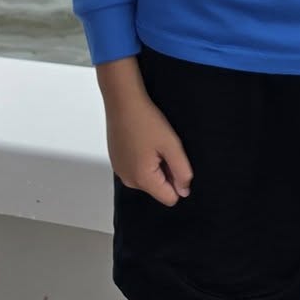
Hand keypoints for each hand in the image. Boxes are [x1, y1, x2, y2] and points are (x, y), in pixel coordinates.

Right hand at [98, 60, 191, 206]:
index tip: (171, 159)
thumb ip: (182, 172)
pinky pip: (136, 170)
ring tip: (150, 143)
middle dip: (164, 172)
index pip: (170, 198)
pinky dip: (141, 160)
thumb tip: (184, 191)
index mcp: (142, 179)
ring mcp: (120, 171)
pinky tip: (140, 141)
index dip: (177, 181)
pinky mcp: (116, 161)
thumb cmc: (147, 121)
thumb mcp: (172, 145)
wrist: (122, 100)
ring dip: (153, 166)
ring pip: (147, 179)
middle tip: (161, 148)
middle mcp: (128, 180)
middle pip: (157, 189)